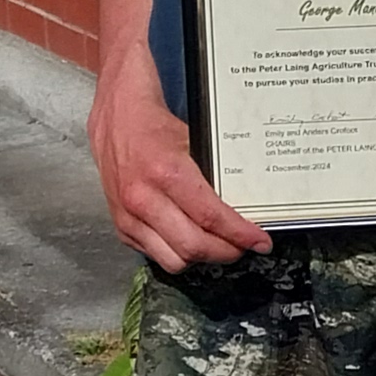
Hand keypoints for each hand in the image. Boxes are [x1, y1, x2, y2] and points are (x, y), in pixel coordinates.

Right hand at [89, 47, 270, 271]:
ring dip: (201, 258)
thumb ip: (215, 176)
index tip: (261, 242)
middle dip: (226, 252)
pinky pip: (153, 254)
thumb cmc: (156, 125)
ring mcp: (128, 215)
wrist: (115, 117)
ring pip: (173, 259)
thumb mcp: (196, 141)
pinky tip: (190, 240)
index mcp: (167, 173)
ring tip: (219, 246)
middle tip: (244, 247)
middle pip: (193, 246)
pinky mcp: (119, 224)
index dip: (240, 235)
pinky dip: (176, 253)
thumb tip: (246, 205)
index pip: (210, 217)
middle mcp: (143, 198)